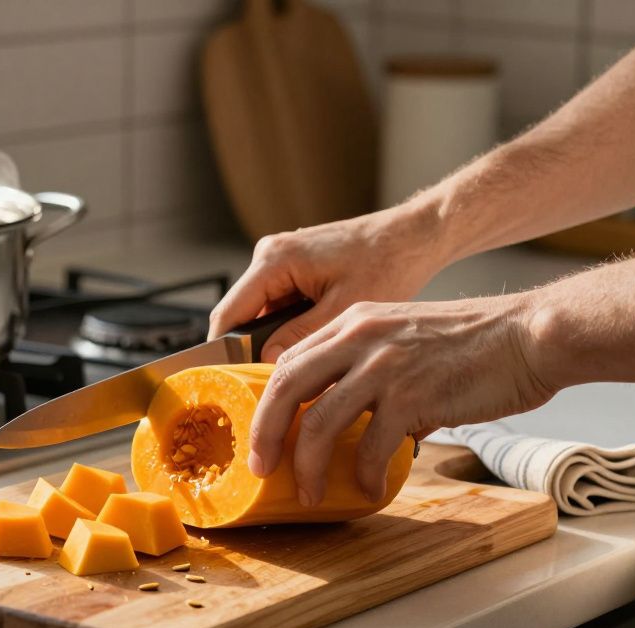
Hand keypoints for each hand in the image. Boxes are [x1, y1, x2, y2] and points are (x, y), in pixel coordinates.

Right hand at [208, 205, 451, 360]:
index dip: (222, 351)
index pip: (228, 313)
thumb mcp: (342, 310)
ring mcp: (281, 258)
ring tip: (288, 367)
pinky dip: (284, 324)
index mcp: (274, 260)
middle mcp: (270, 254)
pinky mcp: (294, 265)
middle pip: (240, 313)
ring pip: (259, 310)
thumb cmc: (387, 264)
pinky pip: (277, 301)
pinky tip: (304, 345)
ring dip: (269, 337)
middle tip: (263, 384)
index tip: (225, 382)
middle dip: (248, 348)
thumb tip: (265, 362)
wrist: (412, 237)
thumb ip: (299, 336)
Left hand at [249, 297, 557, 504]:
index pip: (287, 362)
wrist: (532, 335)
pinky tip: (369, 490)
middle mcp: (360, 337)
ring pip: (320, 421)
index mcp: (354, 322)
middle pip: (286, 388)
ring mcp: (385, 365)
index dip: (265, 404)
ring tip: (310, 493)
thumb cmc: (477, 342)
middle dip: (266, 434)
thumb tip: (356, 423)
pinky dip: (364, 474)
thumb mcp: (406, 337)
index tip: (260, 437)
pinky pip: (372, 445)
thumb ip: (371, 370)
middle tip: (261, 468)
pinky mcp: (414, 394)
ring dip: (309, 465)